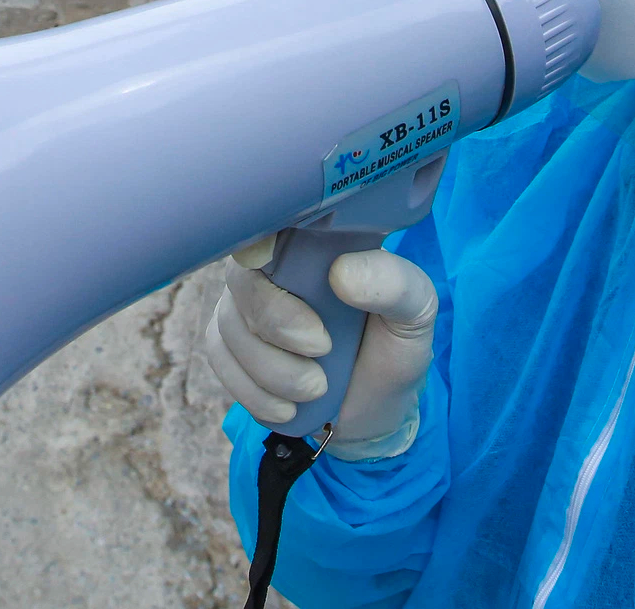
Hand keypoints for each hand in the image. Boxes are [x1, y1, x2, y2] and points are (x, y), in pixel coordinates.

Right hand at [204, 239, 435, 461]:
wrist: (373, 410)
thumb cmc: (393, 348)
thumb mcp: (415, 312)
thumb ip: (393, 284)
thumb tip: (340, 274)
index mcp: (314, 241)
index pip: (270, 223)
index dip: (266, 246)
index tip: (288, 278)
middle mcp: (271, 266)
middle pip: (243, 280)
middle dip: (278, 324)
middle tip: (322, 349)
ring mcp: (244, 305)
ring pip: (229, 327)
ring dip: (272, 371)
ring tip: (317, 388)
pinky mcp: (229, 345)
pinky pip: (219, 361)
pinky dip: (254, 392)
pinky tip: (288, 407)